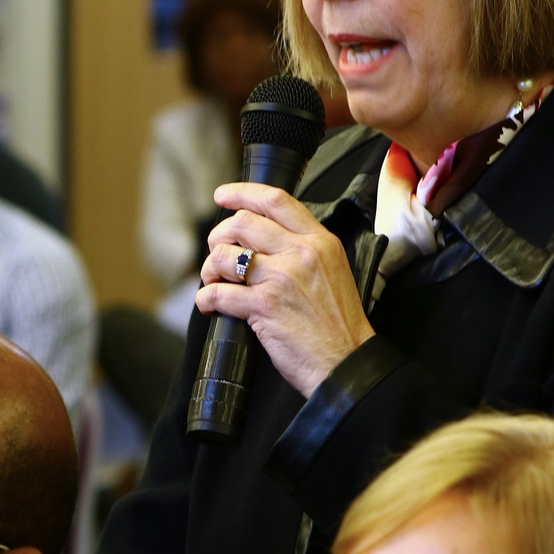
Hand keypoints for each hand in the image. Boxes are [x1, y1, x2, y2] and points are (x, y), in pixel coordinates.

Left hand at [196, 182, 374, 398]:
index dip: (242, 192)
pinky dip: (206, 299)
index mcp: (319, 241)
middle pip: (242, 223)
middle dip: (219, 236)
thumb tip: (264, 240)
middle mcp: (300, 253)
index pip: (276, 200)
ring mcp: (281, 278)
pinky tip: (209, 305)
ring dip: (210, 268)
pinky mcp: (264, 306)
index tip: (223, 195)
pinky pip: (219, 293)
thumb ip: (304, 250)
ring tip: (213, 281)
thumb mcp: (333, 270)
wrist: (347, 361)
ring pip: (225, 255)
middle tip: (217, 252)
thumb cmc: (339, 324)